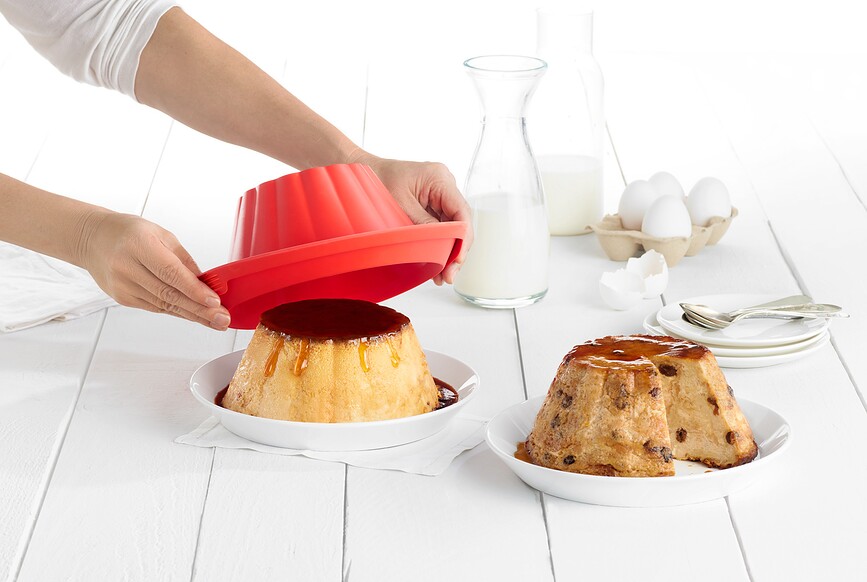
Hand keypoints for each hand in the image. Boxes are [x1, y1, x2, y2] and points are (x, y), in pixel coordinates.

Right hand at [78, 211, 230, 329]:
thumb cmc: (129, 233)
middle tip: (223, 319)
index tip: (214, 301)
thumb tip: (205, 282)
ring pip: (164, 305)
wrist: (93, 240)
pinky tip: (196, 317)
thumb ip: (183, 259)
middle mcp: (127, 268)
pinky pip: (156, 307)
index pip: (170, 273)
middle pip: (169, 294)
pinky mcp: (123, 298)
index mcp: (139, 245)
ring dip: (193, 315)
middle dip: (200, 310)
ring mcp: (122, 286)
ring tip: (216, 322)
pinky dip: (178, 312)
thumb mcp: (161, 234)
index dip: (194, 290)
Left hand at [351, 153, 473, 284]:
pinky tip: (436, 261)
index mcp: (439, 179)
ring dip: (448, 250)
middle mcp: (444, 185)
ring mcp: (439, 194)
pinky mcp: (432, 203)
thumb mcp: (400, 206)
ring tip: (441, 274)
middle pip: (460, 222)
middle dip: (456, 250)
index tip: (456, 260)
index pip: (462, 213)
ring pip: (453, 227)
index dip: (463, 239)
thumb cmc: (375, 180)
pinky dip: (439, 243)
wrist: (361, 171)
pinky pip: (442, 225)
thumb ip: (424, 226)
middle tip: (448, 275)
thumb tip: (442, 247)